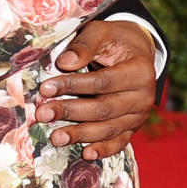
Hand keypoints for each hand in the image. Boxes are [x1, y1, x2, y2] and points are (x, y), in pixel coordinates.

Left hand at [35, 19, 157, 160]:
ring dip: (81, 135)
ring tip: (55, 137)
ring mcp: (139, 115)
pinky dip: (104, 150)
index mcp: (139, 71)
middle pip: (103, 109)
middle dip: (70, 112)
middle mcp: (144, 97)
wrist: (137, 52)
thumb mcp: (102, 32)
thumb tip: (64, 62)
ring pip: (109, 129)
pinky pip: (120, 142)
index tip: (46, 87)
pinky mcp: (133, 126)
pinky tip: (86, 154)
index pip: (102, 82)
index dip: (73, 85)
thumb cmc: (115, 40)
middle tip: (43, 113)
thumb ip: (84, 45)